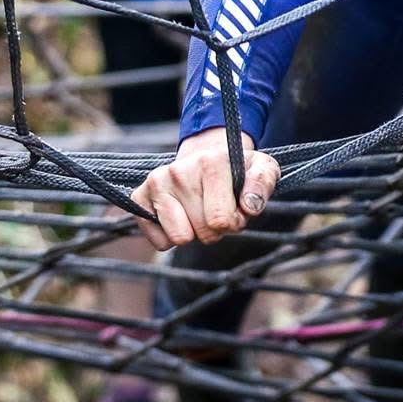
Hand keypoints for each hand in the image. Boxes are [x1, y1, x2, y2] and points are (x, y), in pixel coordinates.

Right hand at [130, 126, 280, 249]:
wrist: (207, 159)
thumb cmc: (237, 172)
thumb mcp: (262, 169)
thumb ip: (263, 184)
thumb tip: (249, 206)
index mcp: (210, 163)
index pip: (221, 221)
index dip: (234, 222)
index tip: (236, 209)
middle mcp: (178, 170)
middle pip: (203, 232)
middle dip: (215, 228)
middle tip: (216, 208)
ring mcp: (156, 183)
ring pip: (180, 238)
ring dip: (193, 232)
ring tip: (199, 211)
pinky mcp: (139, 197)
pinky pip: (159, 242)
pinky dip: (171, 237)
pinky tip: (180, 216)